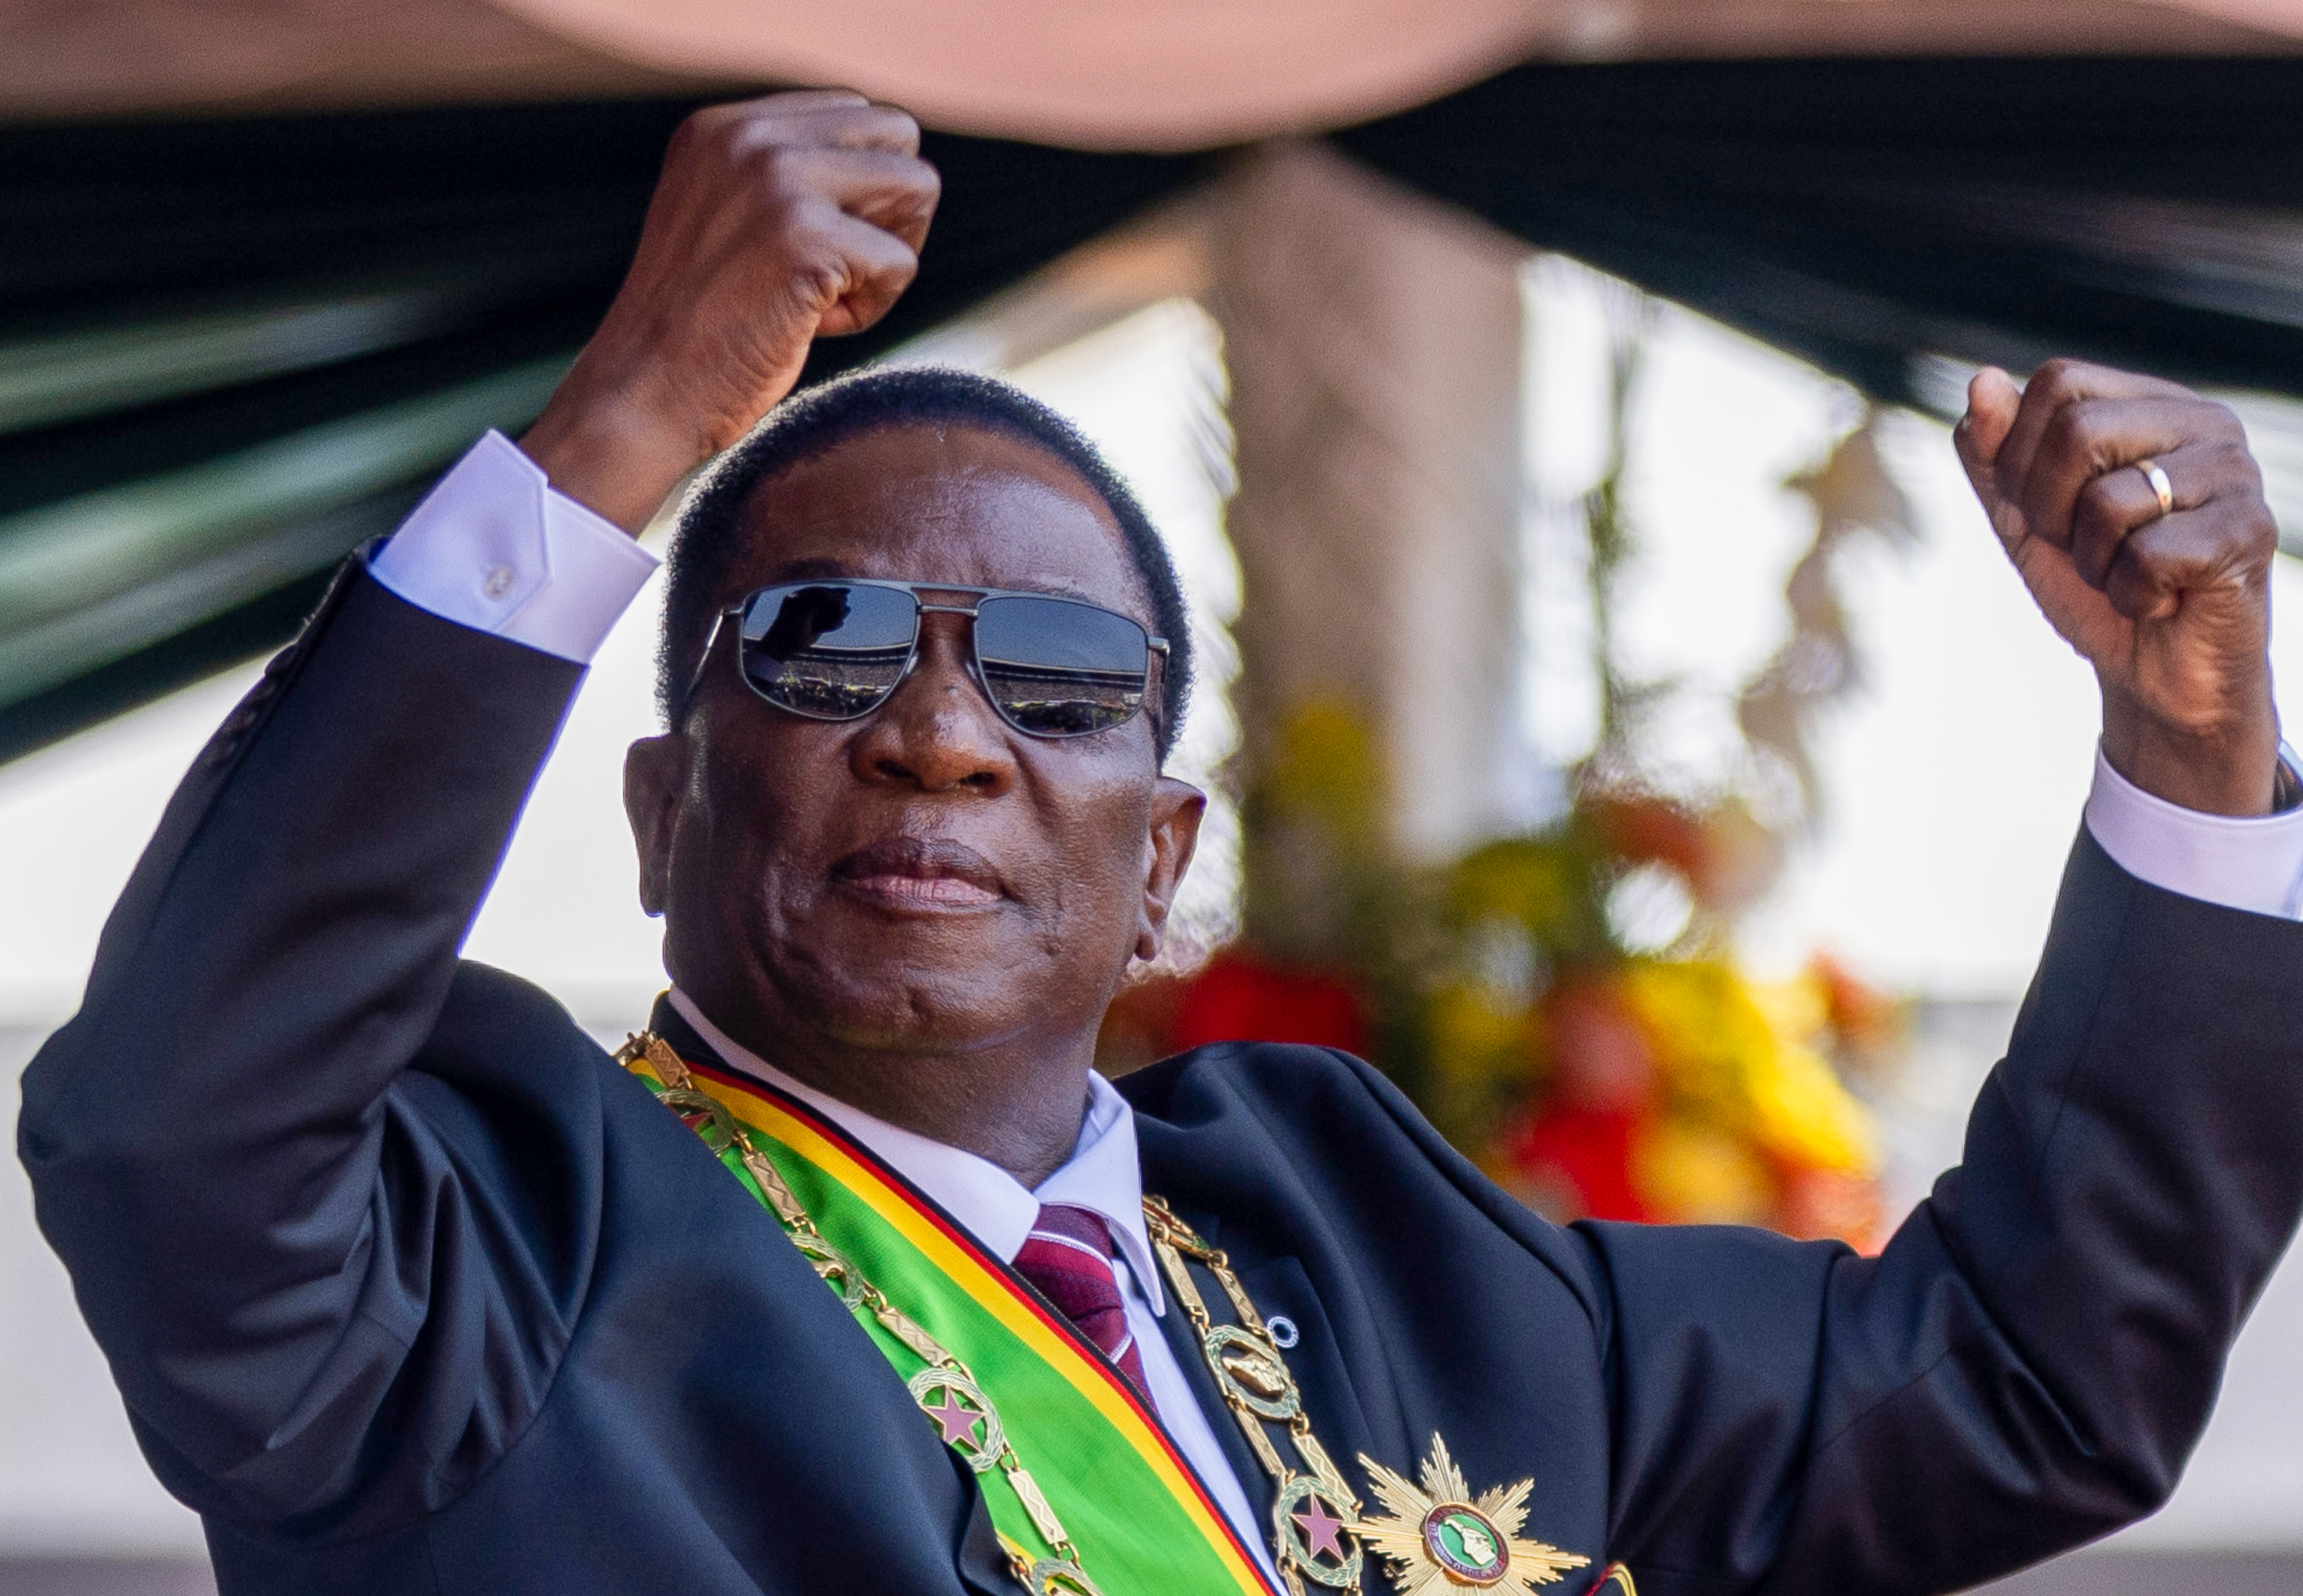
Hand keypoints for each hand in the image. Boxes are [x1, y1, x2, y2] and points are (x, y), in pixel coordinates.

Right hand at [520, 91, 938, 530]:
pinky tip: (814, 329)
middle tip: (842, 271)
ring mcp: (777, 180)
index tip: (811, 246)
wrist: (642, 394)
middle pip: (898, 136)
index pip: (853, 114)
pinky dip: (873, 310)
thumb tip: (893, 172)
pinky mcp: (807, 238)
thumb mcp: (726, 220)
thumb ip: (785, 179)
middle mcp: (748, 136)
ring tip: (829, 297)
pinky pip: (902, 263)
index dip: (859, 188)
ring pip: (917, 187)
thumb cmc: (695, 328)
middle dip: (892, 211)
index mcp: (724, 126)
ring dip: (891, 254)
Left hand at [1956, 359, 2282, 815]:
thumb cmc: (2093, 584)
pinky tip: (2159, 600)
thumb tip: (1981, 379)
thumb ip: (1993, 452)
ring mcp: (2234, 473)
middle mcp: (2202, 423)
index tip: (2041, 509)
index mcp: (2149, 403)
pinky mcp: (2249, 532)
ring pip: (2110, 501)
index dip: (2020, 456)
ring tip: (2126, 574)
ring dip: (2092, 562)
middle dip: (2050, 511)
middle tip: (2083, 549)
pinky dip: (2130, 595)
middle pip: (2078, 431)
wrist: (2154, 672)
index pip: (2058, 381)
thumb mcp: (2022, 516)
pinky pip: (2149, 557)